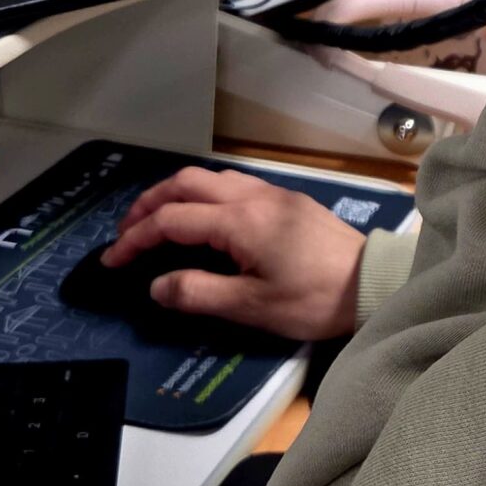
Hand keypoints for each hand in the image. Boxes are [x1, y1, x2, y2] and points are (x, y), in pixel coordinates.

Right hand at [102, 165, 366, 341]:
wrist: (373, 283)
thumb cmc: (313, 299)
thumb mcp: (251, 307)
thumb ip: (198, 293)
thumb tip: (156, 285)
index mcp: (239, 220)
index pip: (171, 219)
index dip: (135, 238)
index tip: (112, 260)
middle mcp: (253, 196)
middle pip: (186, 183)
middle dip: (148, 203)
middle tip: (127, 233)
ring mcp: (273, 194)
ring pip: (211, 178)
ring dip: (177, 194)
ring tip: (157, 222)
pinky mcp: (288, 200)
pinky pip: (233, 184)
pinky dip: (203, 194)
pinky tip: (202, 218)